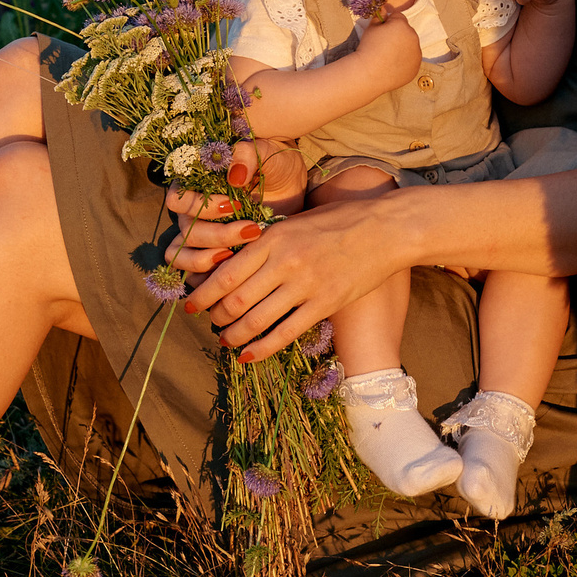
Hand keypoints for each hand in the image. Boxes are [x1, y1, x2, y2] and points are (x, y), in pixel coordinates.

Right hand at [164, 139, 304, 276]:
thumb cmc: (272, 165)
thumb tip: (234, 177)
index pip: (177, 200)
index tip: (233, 204)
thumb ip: (246, 156)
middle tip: (251, 231)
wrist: (290, 187)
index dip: (202, 207)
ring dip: (206, 260)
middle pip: (186, 231)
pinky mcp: (211, 255)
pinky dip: (207, 276)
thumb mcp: (264, 152)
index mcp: (193, 185)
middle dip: (217, 235)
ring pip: (180, 256)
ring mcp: (198, 236)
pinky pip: (193, 273)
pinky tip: (235, 269)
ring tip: (236, 255)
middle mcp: (190, 212)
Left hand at [180, 187, 417, 359]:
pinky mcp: (324, 304)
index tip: (192, 305)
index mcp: (272, 238)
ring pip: (257, 319)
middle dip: (216, 317)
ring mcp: (305, 285)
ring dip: (235, 335)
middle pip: (235, 299)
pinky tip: (249, 355)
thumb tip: (234, 262)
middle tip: (211, 323)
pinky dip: (263, 348)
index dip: (203, 294)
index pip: (225, 273)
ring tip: (226, 341)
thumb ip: (266, 242)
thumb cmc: (339, 221)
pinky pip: (286, 332)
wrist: (384, 229)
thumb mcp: (295, 222)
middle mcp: (284, 262)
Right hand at [355, 3, 422, 80]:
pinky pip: (412, 60)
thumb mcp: (370, 28)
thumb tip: (384, 9)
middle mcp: (413, 37)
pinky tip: (393, 65)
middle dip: (398, 34)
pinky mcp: (416, 67)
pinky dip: (405, 61)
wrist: (369, 73)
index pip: (398, 16)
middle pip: (407, 31)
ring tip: (388, 56)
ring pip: (411, 46)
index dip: (389, 22)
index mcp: (402, 25)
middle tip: (384, 45)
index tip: (381, 31)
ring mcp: (416, 53)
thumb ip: (379, 16)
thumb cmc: (368, 48)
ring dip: (403, 48)